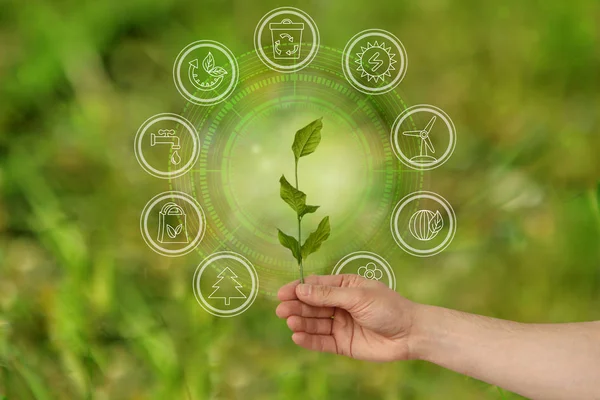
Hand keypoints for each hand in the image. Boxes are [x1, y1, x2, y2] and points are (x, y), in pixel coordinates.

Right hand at [276, 274, 419, 361]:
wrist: (410, 334)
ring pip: (315, 323)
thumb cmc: (388, 308)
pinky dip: (309, 340)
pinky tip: (297, 336)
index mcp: (344, 287)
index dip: (298, 289)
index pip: (316, 286)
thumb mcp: (358, 296)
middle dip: (296, 306)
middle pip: (312, 305)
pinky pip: (322, 341)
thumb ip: (329, 295)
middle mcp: (339, 305)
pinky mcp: (343, 344)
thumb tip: (301, 289)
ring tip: (290, 322)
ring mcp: (340, 325)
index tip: (282, 293)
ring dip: (301, 322)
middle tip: (281, 309)